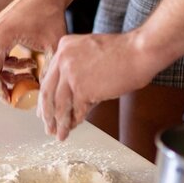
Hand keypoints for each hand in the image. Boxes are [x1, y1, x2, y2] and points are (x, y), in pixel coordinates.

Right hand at [0, 0, 66, 101]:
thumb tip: (44, 94)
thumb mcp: (54, 45)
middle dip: (0, 88)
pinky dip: (7, 66)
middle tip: (17, 97)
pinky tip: (27, 64)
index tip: (11, 101)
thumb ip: (49, 71)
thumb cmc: (50, 13)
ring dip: (6, 77)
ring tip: (29, 75)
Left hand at [39, 32, 158, 140]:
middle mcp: (63, 59)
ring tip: (60, 135)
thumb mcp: (91, 54)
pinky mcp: (82, 88)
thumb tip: (69, 101)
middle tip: (48, 128)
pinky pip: (77, 110)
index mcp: (64, 47)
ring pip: (60, 105)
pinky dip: (76, 121)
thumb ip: (77, 71)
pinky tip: (75, 127)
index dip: (46, 98)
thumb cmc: (123, 54)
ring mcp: (71, 74)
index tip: (43, 112)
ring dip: (60, 123)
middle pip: (47, 93)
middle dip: (47, 114)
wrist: (140, 52)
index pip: (49, 78)